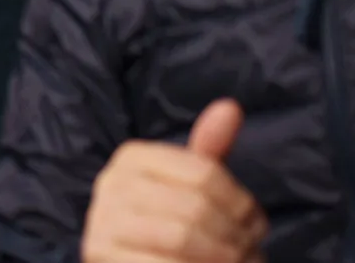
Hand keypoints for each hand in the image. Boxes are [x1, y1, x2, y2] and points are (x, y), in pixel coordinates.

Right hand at [81, 98, 263, 262]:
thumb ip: (207, 152)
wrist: (126, 261)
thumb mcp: (186, 187)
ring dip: (220, 257)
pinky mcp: (100, 256)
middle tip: (248, 252)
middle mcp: (111, 184)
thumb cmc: (166, 222)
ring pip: (182, 239)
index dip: (240, 203)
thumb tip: (231, 107)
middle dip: (233, 237)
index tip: (254, 225)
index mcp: (132, 157)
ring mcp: (103, 223)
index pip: (204, 173)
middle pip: (195, 207)